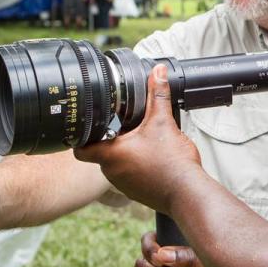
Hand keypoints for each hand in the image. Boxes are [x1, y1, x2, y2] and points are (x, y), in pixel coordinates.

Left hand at [74, 65, 201, 213]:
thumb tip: (157, 73)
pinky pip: (130, 175)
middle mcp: (112, 172)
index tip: (87, 125)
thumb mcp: (164, 122)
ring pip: (116, 164)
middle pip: (100, 152)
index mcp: (111, 155)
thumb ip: (158, 95)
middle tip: (123, 125)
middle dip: (110, 138)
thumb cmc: (173, 164)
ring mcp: (124, 185)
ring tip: (141, 140)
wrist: (188, 193)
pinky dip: (137, 165)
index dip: (79, 136)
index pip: (79, 148)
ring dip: (125, 153)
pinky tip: (152, 157)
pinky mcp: (137, 192)